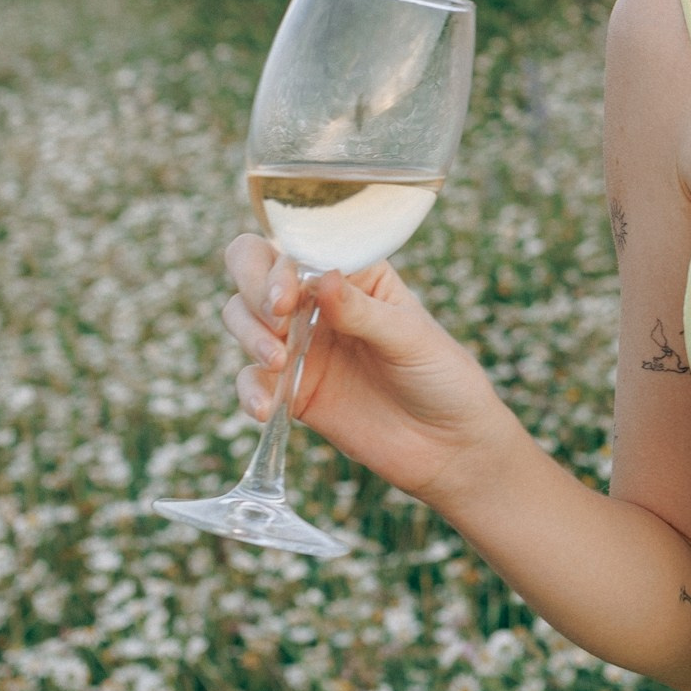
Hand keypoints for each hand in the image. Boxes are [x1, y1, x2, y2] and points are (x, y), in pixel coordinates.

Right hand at [221, 235, 512, 510]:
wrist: (448, 444)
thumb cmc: (441, 376)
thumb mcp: (411, 338)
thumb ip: (363, 312)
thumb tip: (324, 279)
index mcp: (353, 273)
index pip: (297, 246)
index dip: (279, 264)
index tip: (287, 298)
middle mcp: (319, 301)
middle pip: (253, 270)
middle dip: (253, 291)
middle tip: (276, 323)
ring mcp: (301, 344)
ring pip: (242, 317)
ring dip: (249, 334)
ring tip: (277, 362)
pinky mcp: (291, 389)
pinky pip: (250, 380)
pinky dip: (249, 390)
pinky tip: (265, 409)